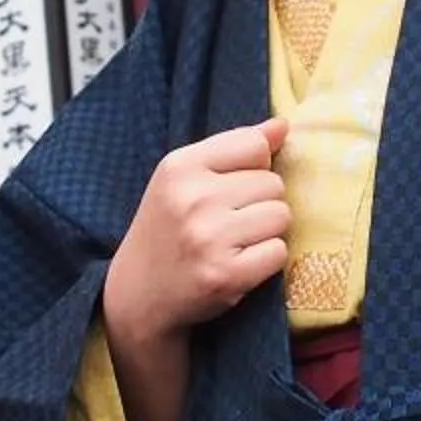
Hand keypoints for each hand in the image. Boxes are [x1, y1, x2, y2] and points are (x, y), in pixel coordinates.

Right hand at [100, 119, 290, 354]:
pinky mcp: (225, 275)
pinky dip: (266, 261)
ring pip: (281, 216)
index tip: (233, 188)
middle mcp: (192, 199)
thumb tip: (283, 125)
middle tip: (230, 223)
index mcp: (179, 166)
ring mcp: (208, 238)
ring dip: (267, 232)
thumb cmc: (167, 229)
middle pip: (273, 183)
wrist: (136, 296)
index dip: (255, 167)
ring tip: (236, 243)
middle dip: (261, 202)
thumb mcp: (184, 179)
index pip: (255, 145)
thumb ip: (234, 147)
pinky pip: (278, 252)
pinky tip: (239, 264)